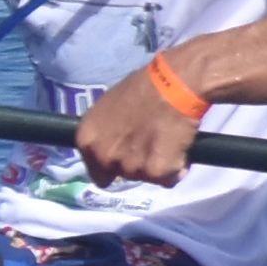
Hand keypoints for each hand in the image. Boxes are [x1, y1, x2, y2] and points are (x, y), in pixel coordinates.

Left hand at [72, 56, 202, 188]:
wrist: (173, 86)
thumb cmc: (142, 88)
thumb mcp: (108, 107)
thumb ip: (106, 131)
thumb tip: (112, 140)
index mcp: (87, 140)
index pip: (96, 171)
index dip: (113, 165)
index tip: (127, 155)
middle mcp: (103, 156)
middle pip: (122, 175)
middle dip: (136, 164)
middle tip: (151, 144)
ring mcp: (129, 167)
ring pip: (145, 177)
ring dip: (157, 165)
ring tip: (167, 141)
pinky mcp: (156, 172)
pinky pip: (168, 179)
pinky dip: (176, 169)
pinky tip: (179, 149)